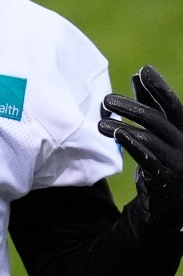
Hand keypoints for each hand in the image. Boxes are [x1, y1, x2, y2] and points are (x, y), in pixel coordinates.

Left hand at [98, 65, 182, 228]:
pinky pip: (148, 160)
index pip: (172, 105)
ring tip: (100, 124)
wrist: (171, 204)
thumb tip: (138, 75)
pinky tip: (119, 135)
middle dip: (131, 107)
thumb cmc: (163, 158)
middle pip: (157, 120)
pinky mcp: (164, 180)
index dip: (159, 88)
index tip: (144, 70)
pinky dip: (133, 146)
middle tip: (105, 100)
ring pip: (149, 138)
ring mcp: (177, 163)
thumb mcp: (159, 130)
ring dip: (122, 127)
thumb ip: (149, 104)